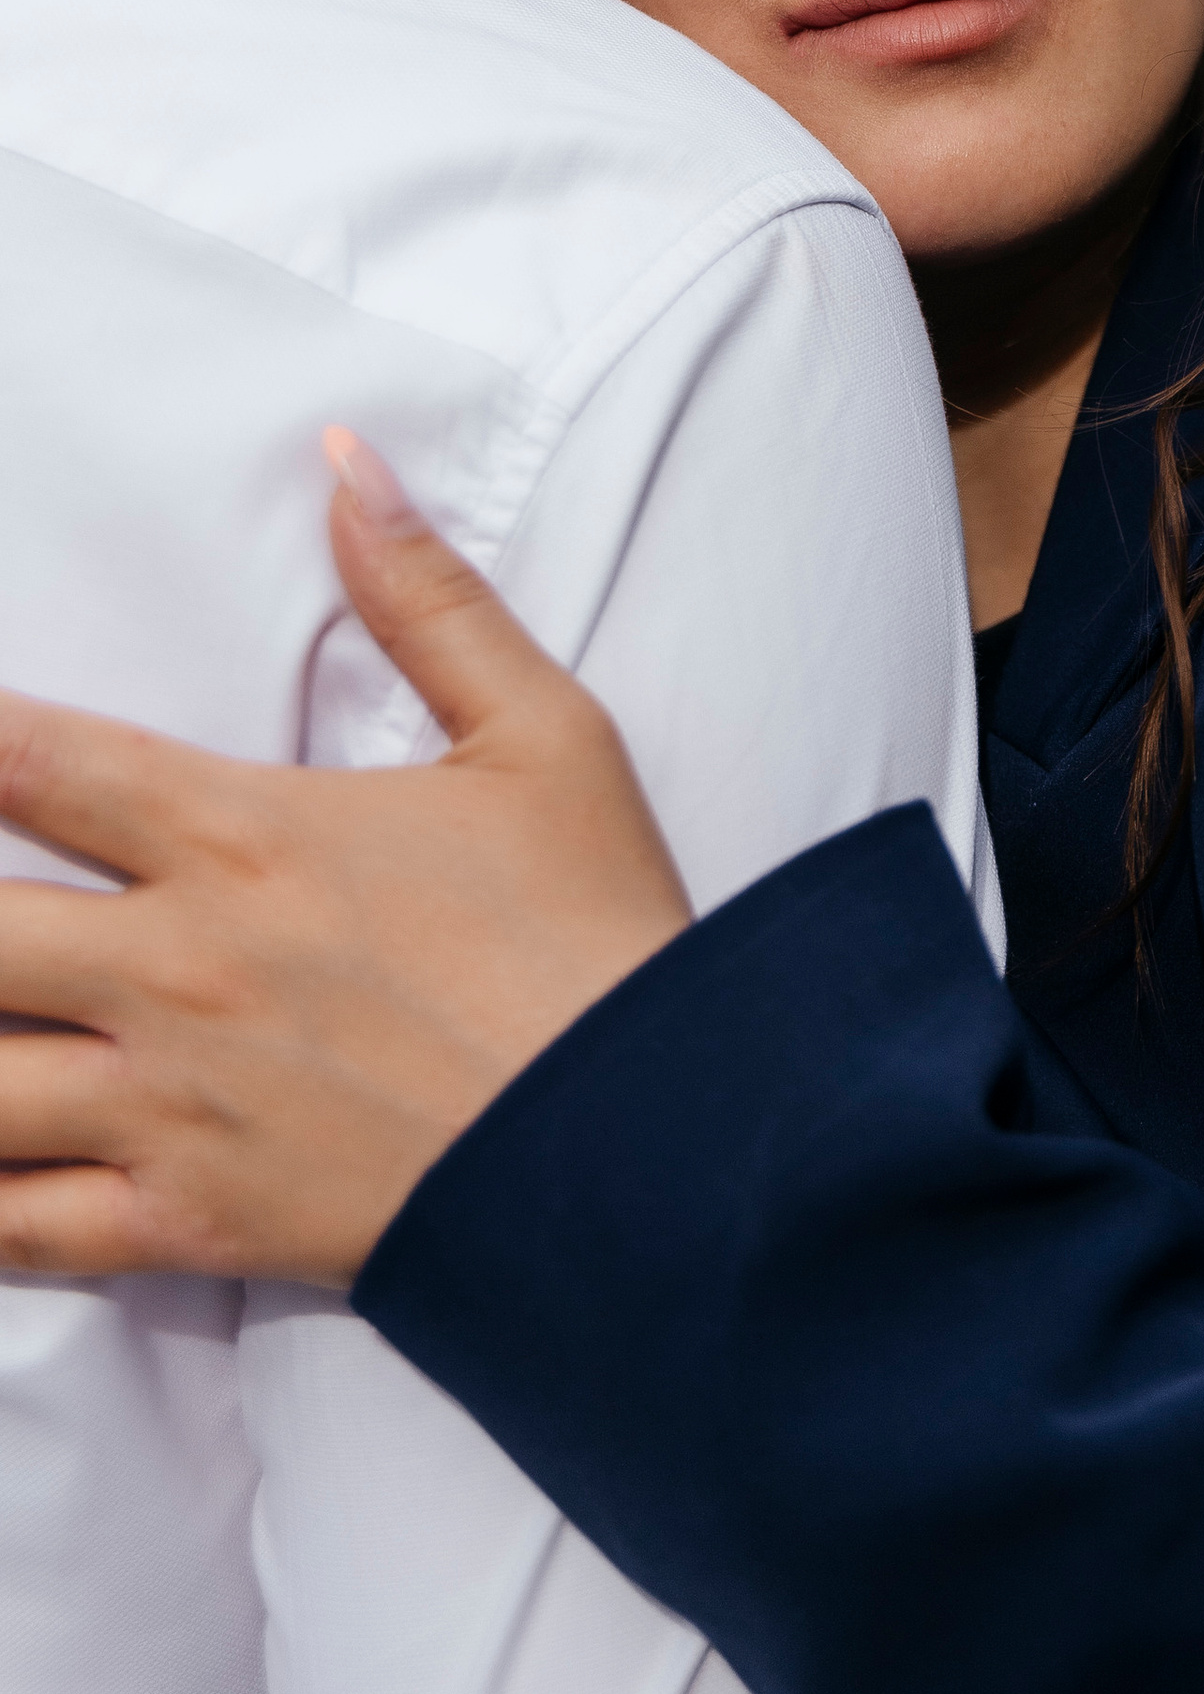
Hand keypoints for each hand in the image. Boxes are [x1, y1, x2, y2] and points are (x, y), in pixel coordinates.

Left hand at [0, 438, 690, 1289]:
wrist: (649, 1139)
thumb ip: (427, 596)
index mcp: (249, 834)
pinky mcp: (188, 1224)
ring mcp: (172, 1104)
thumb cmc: (595, 930)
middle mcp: (181, 966)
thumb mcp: (542, 733)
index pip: (37, 760)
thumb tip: (345, 463)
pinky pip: (18, 1230)